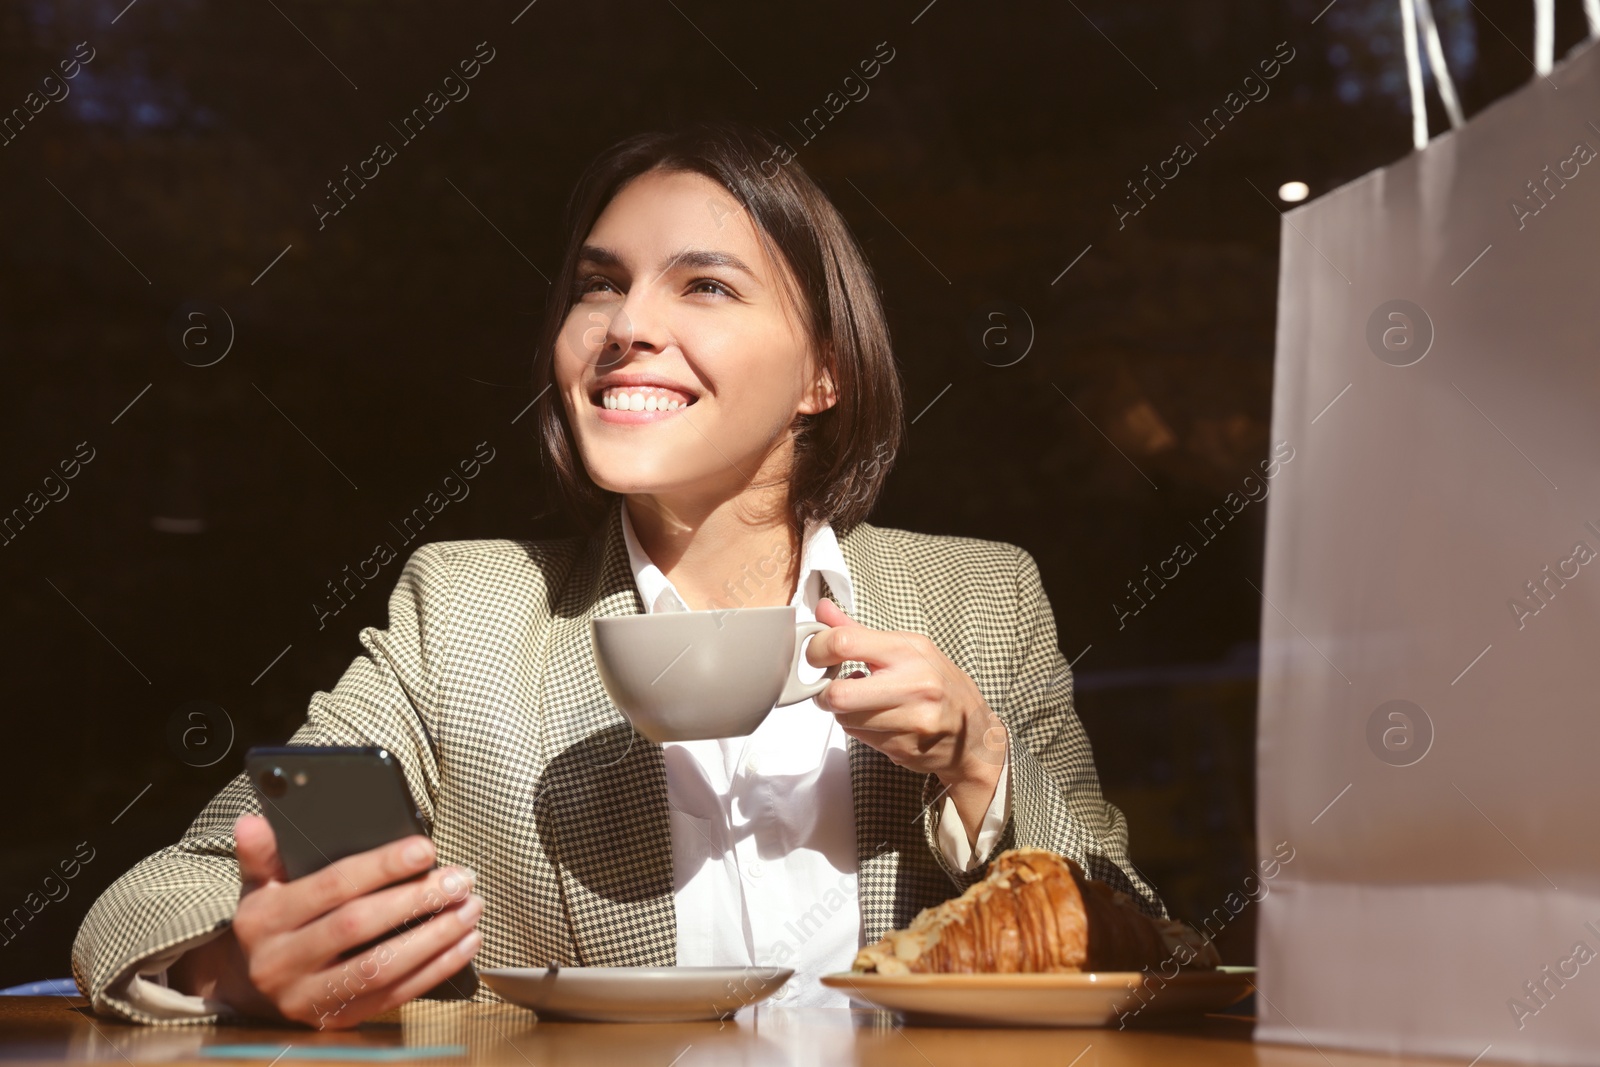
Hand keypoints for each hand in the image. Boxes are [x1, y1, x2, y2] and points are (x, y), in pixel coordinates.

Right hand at [169, 815, 481, 1028]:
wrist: (246, 986)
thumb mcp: (258, 884)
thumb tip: (251, 822)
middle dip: (416, 900)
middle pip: (358, 926)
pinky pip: (393, 996)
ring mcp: (308, 997)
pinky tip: (464, 945)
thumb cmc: (269, 922)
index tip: (425, 849)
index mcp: (265, 920)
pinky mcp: (336, 1020)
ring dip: (434, 938)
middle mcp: (281, 962)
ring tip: (470, 910)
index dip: (382, 866)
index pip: (332, 887)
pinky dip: (435, 970)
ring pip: (380, 967)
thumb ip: (261, 852)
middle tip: (460, 880)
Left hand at [807, 598, 1007, 838]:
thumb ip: (858, 632)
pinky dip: (861, 730)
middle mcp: (913, 685)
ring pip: (845, 720)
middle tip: (831, 689)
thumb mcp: (907, 648)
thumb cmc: (938, 683)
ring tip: (863, 705)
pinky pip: (860, 739)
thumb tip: (822, 610)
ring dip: (844, 714)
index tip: (817, 657)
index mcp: (908, 651)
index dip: (817, 650)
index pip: (845, 643)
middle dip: (825, 694)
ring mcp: (911, 721)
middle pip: (838, 695)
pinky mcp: (904, 749)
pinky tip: (881, 721)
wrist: (973, 733)